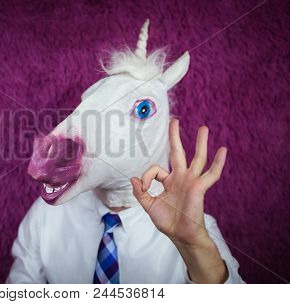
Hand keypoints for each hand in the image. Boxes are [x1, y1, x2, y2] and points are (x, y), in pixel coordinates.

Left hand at [131, 119, 226, 246]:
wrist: (180, 235)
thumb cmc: (167, 221)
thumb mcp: (148, 206)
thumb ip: (140, 192)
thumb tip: (133, 179)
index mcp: (169, 181)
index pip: (156, 169)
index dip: (147, 175)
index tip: (144, 186)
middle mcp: (180, 178)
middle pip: (178, 152)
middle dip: (175, 137)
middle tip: (175, 121)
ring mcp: (191, 181)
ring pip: (198, 158)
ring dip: (200, 143)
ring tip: (204, 128)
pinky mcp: (200, 187)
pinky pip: (212, 174)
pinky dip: (218, 162)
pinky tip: (223, 150)